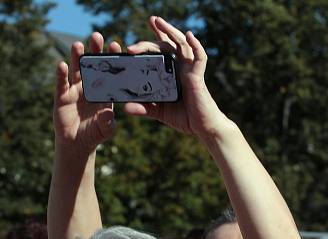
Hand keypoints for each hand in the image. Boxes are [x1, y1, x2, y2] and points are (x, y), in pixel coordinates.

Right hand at [54, 35, 119, 150]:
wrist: (78, 144)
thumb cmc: (95, 134)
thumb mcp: (105, 130)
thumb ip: (107, 122)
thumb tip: (107, 114)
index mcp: (104, 91)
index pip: (109, 71)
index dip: (111, 58)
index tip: (115, 45)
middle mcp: (89, 86)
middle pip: (92, 65)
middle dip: (94, 50)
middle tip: (97, 36)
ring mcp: (75, 90)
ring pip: (76, 70)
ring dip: (77, 57)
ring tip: (78, 44)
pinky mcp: (62, 97)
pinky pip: (62, 83)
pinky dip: (61, 74)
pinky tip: (62, 65)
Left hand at [124, 16, 229, 138]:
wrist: (202, 128)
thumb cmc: (184, 117)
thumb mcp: (160, 112)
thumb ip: (144, 109)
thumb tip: (125, 108)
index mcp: (170, 73)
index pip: (158, 53)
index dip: (148, 43)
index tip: (133, 41)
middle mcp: (180, 68)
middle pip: (167, 45)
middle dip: (158, 32)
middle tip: (149, 21)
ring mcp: (189, 70)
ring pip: (181, 44)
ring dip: (171, 31)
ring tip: (159, 22)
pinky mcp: (198, 77)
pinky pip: (199, 57)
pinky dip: (196, 45)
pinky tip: (189, 35)